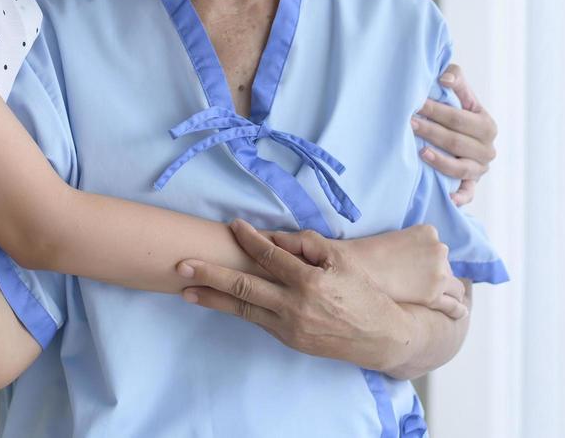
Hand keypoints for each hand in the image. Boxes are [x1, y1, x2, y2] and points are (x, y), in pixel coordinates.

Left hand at [175, 219, 423, 370]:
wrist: (381, 338)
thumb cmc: (363, 294)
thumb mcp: (342, 262)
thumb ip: (308, 245)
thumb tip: (276, 237)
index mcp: (309, 281)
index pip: (268, 255)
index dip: (247, 238)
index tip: (231, 225)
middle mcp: (294, 305)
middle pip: (243, 286)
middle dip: (210, 274)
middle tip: (182, 265)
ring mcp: (289, 326)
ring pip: (243, 309)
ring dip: (212, 298)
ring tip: (186, 290)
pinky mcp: (288, 339)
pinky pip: (257, 320)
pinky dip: (235, 309)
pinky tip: (217, 301)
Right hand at [334, 225, 466, 317]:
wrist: (358, 270)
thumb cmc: (369, 254)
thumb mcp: (396, 237)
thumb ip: (414, 246)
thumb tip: (421, 263)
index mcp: (429, 232)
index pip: (438, 248)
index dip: (430, 261)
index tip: (420, 269)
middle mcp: (439, 249)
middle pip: (447, 267)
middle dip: (438, 276)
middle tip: (420, 285)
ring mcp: (439, 273)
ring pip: (455, 287)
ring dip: (449, 292)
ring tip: (443, 300)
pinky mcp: (434, 295)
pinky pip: (453, 305)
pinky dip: (458, 309)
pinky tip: (460, 312)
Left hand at [411, 63, 497, 204]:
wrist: (461, 135)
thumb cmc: (457, 112)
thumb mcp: (461, 93)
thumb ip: (456, 79)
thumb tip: (443, 80)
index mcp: (487, 125)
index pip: (459, 118)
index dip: (436, 110)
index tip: (415, 104)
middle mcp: (487, 149)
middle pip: (457, 142)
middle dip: (431, 131)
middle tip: (409, 123)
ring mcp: (480, 169)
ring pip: (460, 168)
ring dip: (440, 160)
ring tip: (420, 151)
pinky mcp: (472, 185)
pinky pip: (468, 193)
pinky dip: (460, 197)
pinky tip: (448, 197)